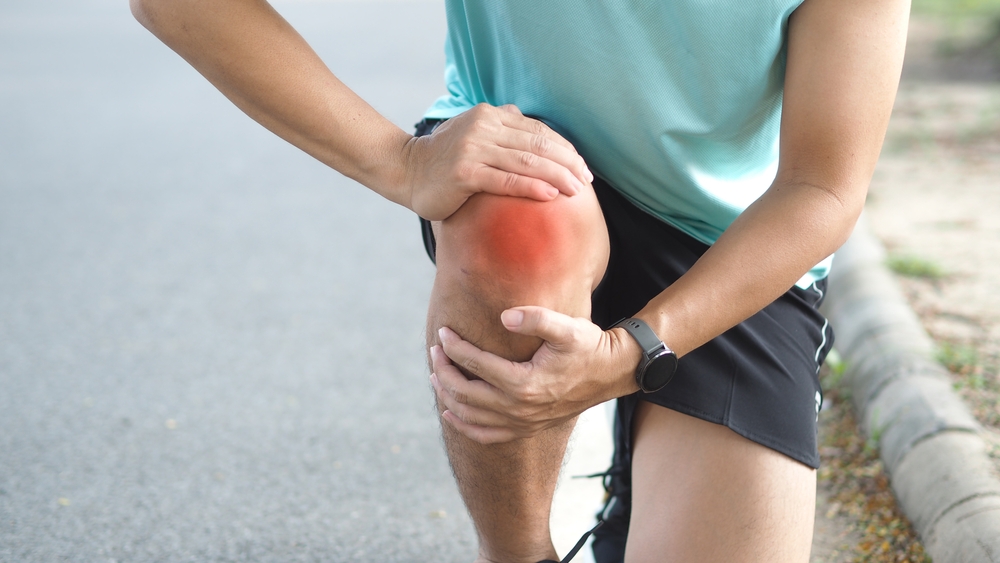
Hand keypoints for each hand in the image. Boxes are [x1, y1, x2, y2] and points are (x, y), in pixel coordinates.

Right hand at [401, 104, 593, 220]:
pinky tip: (551, 196)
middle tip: (587, 182)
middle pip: (538, 145)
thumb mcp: (473, 133)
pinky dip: (532, 187)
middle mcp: (484, 127)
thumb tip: (532, 127)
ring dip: (558, 176)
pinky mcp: (464, 172)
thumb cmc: (444, 159)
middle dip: (568, 163)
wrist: (405, 171)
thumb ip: (501, 127)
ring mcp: (473, 148)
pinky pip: (506, 180)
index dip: (565, 149)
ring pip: (527, 162)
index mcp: (490, 115)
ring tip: (577, 191)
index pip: (538, 131)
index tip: (583, 168)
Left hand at [429, 306, 641, 443]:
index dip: (454, 348)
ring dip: (447, 395)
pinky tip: (450, 413)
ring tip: (436, 375)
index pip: (475, 365)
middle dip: (444, 371)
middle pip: (465, 392)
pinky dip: (464, 426)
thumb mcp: (567, 327)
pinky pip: (486, 435)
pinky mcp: (526, 428)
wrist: (610, 373)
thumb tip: (504, 316)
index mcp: (524, 383)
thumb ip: (535, 318)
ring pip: (470, 416)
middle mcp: (519, 409)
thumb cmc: (588, 346)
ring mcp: (522, 423)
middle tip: (435, 350)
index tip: (443, 332)